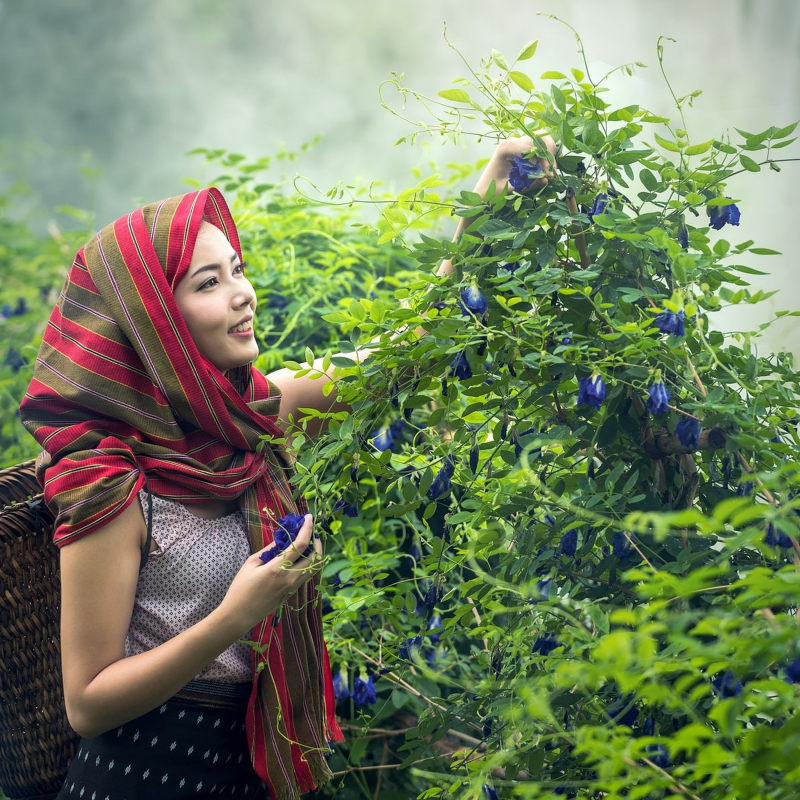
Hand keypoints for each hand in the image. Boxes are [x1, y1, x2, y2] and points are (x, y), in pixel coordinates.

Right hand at [219, 513, 322, 632]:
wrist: (239, 615)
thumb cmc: (240, 588)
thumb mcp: (251, 563)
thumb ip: (270, 549)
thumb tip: (283, 538)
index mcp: (278, 568)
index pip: (300, 544)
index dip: (308, 528)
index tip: (309, 517)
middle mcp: (290, 578)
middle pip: (315, 557)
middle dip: (316, 541)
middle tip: (310, 531)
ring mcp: (293, 587)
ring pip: (314, 567)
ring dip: (315, 553)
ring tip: (307, 542)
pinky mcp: (292, 593)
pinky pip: (306, 575)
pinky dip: (308, 563)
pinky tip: (300, 556)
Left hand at [480, 134, 557, 197]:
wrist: (483, 192)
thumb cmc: (492, 191)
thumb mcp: (510, 190)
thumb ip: (527, 185)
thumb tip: (546, 179)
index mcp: (505, 148)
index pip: (531, 147)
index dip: (543, 160)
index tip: (549, 175)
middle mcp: (512, 141)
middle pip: (538, 138)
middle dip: (548, 154)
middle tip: (551, 172)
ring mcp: (517, 143)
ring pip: (540, 140)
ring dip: (548, 154)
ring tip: (549, 172)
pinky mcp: (521, 148)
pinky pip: (538, 147)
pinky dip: (545, 156)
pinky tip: (545, 170)